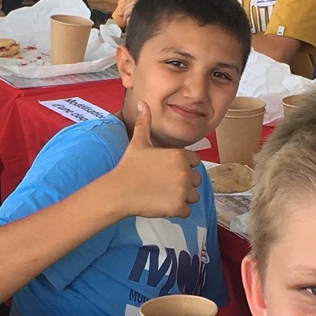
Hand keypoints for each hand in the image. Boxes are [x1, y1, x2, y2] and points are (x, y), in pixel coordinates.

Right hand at [108, 102, 200, 219]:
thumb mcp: (138, 142)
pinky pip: (187, 212)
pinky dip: (177, 211)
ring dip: (182, 198)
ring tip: (163, 195)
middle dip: (184, 184)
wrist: (119, 191)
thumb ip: (145, 122)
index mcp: (180, 155)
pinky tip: (162, 205)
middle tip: (164, 184)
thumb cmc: (129, 166)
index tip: (167, 171)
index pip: (194, 163)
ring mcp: (182, 191)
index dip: (183, 167)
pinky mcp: (178, 207)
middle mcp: (185, 172)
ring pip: (193, 197)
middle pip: (196, 181)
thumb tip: (142, 103)